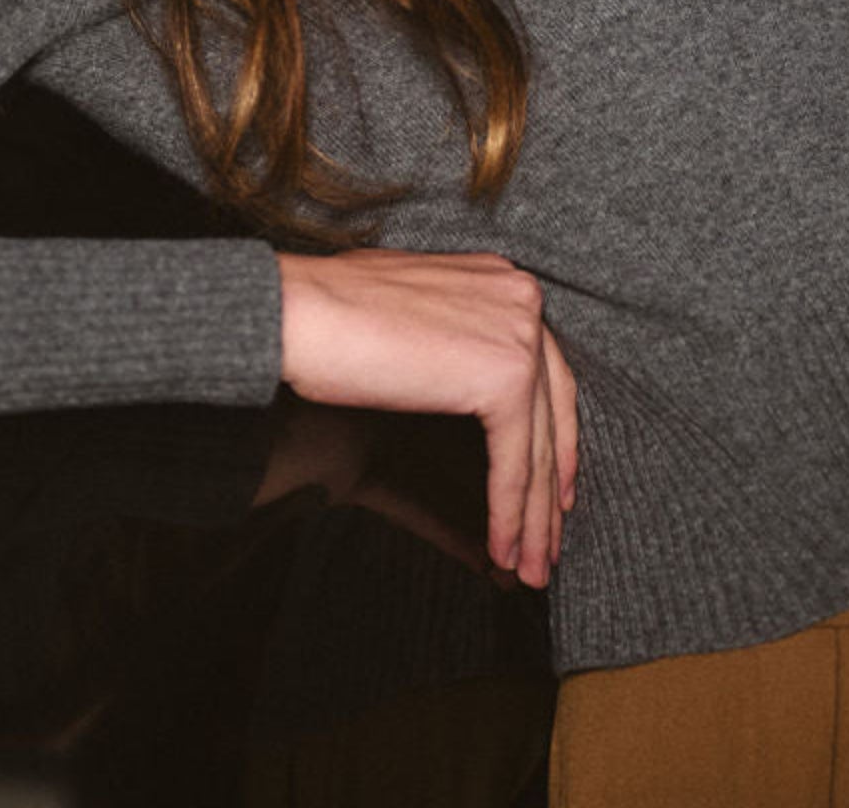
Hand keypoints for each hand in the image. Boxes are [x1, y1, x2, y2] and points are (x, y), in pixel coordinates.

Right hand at [275, 249, 578, 587]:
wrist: (296, 314)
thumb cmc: (331, 317)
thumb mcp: (412, 324)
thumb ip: (450, 346)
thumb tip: (465, 401)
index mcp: (501, 279)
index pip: (544, 370)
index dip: (551, 435)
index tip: (552, 487)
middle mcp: (521, 298)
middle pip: (551, 410)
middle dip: (549, 486)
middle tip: (550, 542)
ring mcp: (518, 334)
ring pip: (535, 445)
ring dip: (533, 518)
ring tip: (531, 569)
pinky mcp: (504, 376)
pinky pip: (513, 462)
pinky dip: (508, 513)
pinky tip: (502, 551)